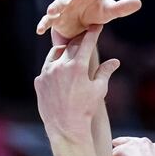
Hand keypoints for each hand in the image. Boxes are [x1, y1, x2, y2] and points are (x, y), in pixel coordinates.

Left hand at [35, 25, 120, 141]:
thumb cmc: (86, 109)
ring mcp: (47, 73)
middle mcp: (61, 66)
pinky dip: (54, 66)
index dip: (93, 33)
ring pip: (56, 53)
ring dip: (65, 51)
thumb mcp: (99, 90)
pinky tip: (60, 71)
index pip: (87, 43)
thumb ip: (105, 72)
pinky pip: (47, 68)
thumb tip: (115, 61)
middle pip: (72, 45)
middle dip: (80, 40)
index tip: (96, 27)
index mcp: (78, 66)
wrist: (66, 128)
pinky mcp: (39, 81)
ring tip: (71, 53)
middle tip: (85, 37)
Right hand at [36, 0, 141, 39]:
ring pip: (59, 3)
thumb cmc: (94, 13)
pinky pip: (48, 21)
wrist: (76, 25)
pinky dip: (44, 24)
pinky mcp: (55, 18)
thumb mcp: (108, 12)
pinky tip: (40, 30)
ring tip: (53, 10)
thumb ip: (122, 8)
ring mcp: (64, 5)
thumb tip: (139, 3)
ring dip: (56, 5)